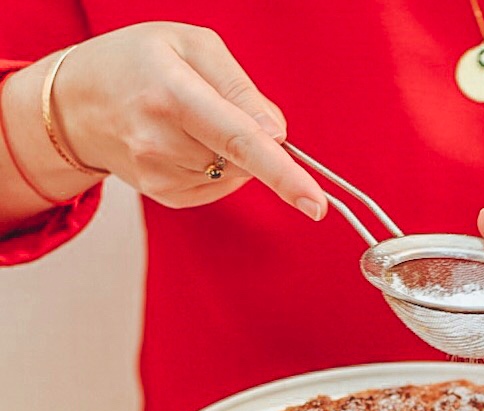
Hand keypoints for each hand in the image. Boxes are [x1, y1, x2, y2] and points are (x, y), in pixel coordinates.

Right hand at [46, 23, 325, 216]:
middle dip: (249, 136)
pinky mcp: (167, 196)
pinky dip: (215, 165)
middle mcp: (162, 142)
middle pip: (245, 157)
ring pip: (234, 173)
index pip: (240, 141)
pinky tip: (183, 143)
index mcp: (172, 94)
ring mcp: (161, 175)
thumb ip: (242, 88)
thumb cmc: (138, 61)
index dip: (283, 174)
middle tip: (208, 103)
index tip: (315, 202)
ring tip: (186, 120)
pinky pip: (219, 185)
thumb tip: (277, 135)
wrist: (79, 101)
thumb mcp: (191, 45)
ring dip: (228, 151)